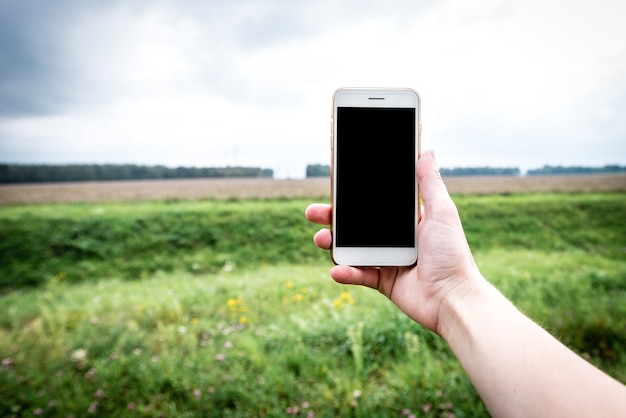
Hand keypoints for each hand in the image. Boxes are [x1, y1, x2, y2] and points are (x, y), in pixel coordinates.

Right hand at [305, 150, 480, 333]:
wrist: (453, 298)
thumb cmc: (452, 254)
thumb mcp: (442, 213)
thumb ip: (430, 183)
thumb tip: (428, 150)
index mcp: (407, 220)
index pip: (375, 203)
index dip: (354, 196)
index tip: (336, 186)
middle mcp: (395, 238)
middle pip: (357, 224)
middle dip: (333, 218)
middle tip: (313, 212)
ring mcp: (387, 259)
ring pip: (352, 248)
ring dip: (332, 243)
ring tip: (321, 239)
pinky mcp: (383, 281)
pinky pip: (359, 274)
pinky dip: (346, 272)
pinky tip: (336, 270)